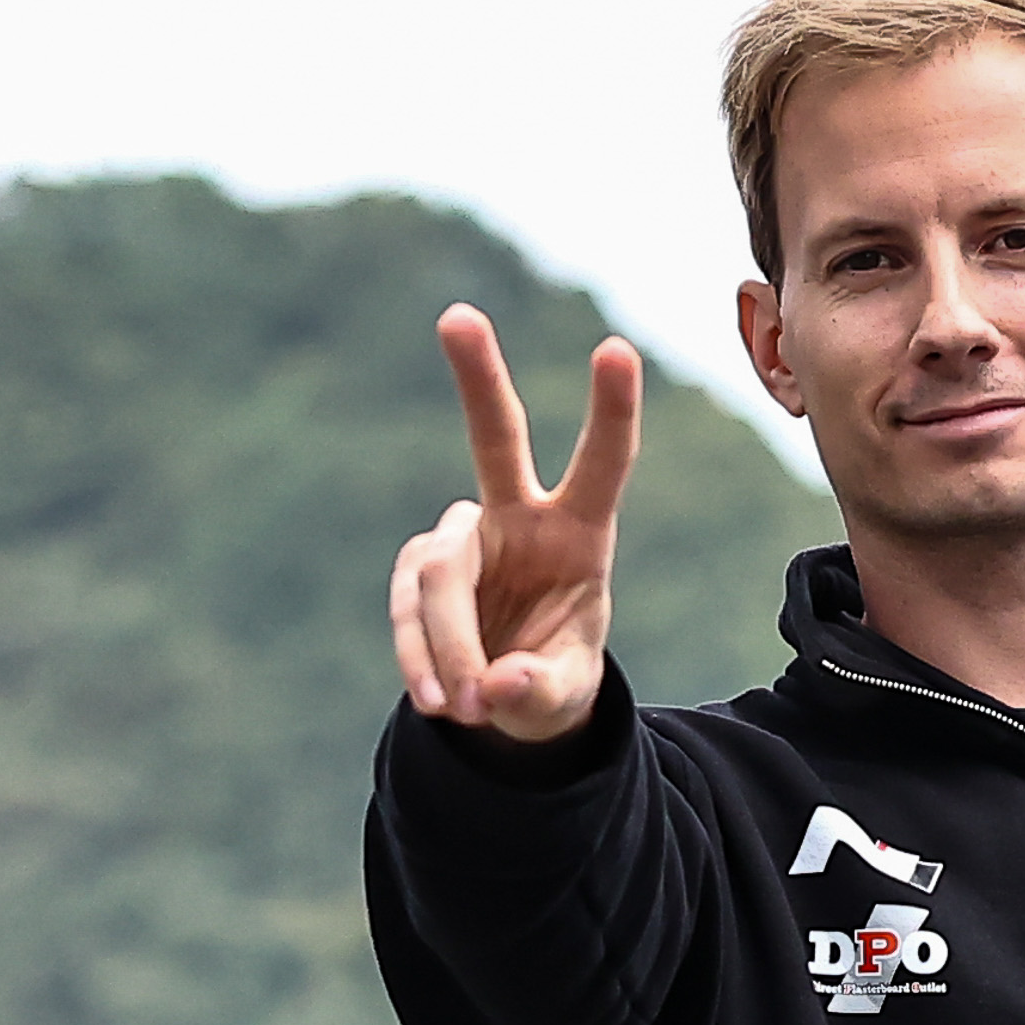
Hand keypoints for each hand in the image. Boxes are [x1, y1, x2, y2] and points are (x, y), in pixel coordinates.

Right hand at [390, 306, 642, 741]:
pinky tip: (436, 701)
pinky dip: (419, 659)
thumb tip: (493, 688)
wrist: (501, 702)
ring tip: (465, 708)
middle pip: (495, 439)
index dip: (611, 410)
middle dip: (477, 377)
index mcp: (578, 531)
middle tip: (457, 316)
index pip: (602, 464)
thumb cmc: (549, 681)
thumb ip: (538, 693)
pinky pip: (408, 612)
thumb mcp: (562, 699)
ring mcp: (461, 540)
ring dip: (447, 644)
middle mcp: (517, 517)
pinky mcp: (416, 572)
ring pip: (438, 572)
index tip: (616, 347)